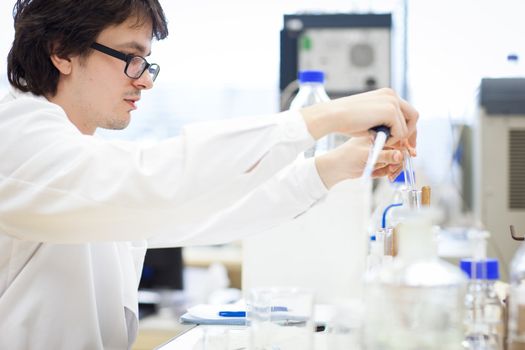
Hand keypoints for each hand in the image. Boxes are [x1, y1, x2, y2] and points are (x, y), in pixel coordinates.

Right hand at [300, 88, 417, 147]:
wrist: (334, 116)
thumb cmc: (346, 120)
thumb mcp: (370, 118)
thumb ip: (384, 121)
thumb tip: (396, 133)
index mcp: (386, 94)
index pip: (406, 111)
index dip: (408, 127)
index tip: (406, 141)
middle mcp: (392, 94)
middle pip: (413, 116)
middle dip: (411, 133)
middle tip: (408, 148)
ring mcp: (392, 101)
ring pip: (408, 126)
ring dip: (397, 137)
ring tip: (381, 140)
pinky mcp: (391, 110)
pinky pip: (401, 131)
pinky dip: (392, 139)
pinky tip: (378, 138)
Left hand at [314, 136, 404, 188]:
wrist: (336, 167)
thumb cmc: (347, 156)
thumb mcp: (367, 155)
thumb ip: (384, 156)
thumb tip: (401, 155)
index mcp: (378, 135)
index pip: (398, 140)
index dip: (404, 149)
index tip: (409, 156)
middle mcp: (380, 143)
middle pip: (399, 152)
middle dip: (397, 162)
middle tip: (392, 170)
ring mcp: (379, 152)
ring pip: (394, 161)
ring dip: (391, 169)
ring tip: (384, 173)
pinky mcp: (376, 161)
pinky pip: (387, 168)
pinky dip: (384, 172)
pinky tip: (374, 173)